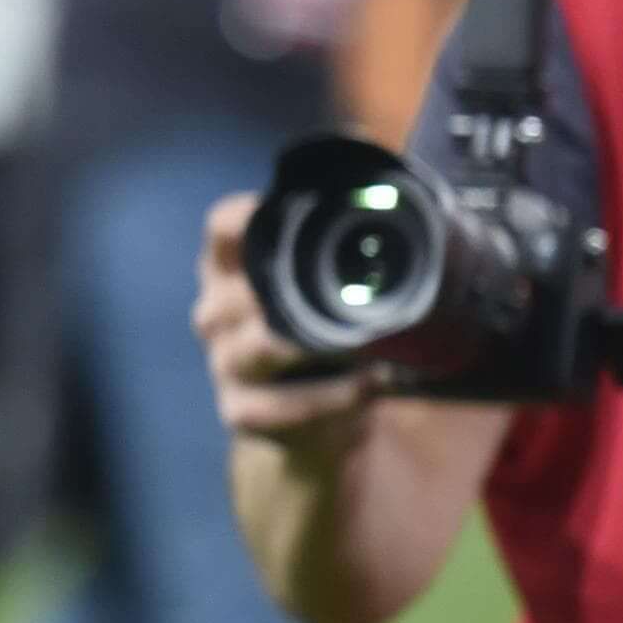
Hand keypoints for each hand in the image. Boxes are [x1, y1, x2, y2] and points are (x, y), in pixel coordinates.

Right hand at [201, 193, 388, 450]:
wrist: (310, 423)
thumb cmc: (322, 338)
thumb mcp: (319, 292)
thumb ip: (338, 252)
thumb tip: (407, 199)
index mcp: (230, 268)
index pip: (223, 228)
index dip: (251, 217)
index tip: (302, 211)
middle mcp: (216, 312)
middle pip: (243, 289)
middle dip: (303, 295)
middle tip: (361, 294)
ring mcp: (223, 363)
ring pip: (264, 347)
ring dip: (323, 348)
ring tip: (372, 347)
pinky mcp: (240, 411)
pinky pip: (285, 404)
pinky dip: (333, 396)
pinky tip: (368, 386)